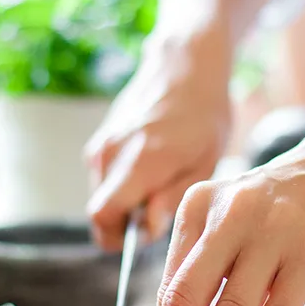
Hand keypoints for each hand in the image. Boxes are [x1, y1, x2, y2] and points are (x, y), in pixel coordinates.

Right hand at [85, 34, 233, 250]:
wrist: (184, 68)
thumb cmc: (204, 116)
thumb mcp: (205, 163)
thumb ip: (172, 199)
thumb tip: (147, 230)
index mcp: (140, 161)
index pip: (102, 215)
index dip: (118, 237)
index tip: (145, 235)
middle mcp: (111, 153)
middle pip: (101, 211)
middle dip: (127, 222)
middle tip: (162, 208)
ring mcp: (101, 145)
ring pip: (103, 196)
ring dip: (127, 202)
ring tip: (161, 182)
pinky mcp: (99, 142)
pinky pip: (105, 179)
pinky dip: (123, 184)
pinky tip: (151, 168)